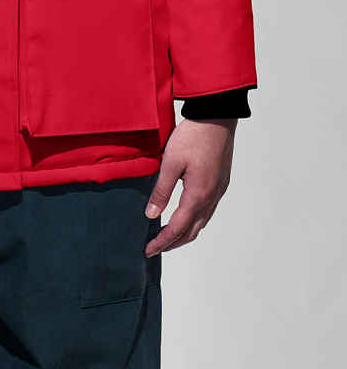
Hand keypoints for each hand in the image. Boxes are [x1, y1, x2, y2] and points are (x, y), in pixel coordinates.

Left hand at [144, 116, 236, 255]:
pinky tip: (185, 215)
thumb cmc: (193, 136)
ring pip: (202, 222)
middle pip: (192, 231)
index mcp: (198, 195)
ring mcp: (219, 190)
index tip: (148, 250)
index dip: (162, 242)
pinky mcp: (221, 182)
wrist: (217, 117)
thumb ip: (161, 191)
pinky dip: (194, 220)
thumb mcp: (171, 163)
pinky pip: (208, 210)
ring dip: (185, 233)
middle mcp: (211, 197)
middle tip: (155, 248)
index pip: (178, 228)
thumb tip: (151, 215)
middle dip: (173, 243)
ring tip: (168, 236)